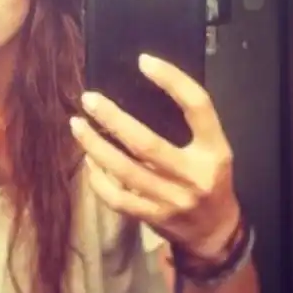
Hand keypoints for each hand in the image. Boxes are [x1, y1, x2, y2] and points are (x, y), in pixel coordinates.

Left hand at [70, 53, 240, 258]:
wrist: (215, 232)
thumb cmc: (208, 179)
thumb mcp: (211, 151)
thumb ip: (186, 127)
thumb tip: (136, 93)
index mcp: (214, 151)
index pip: (197, 107)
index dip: (172, 80)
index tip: (144, 61)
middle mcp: (194, 175)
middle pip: (147, 144)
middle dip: (113, 119)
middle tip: (89, 99)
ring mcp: (172, 200)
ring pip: (124, 171)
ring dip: (95, 146)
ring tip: (77, 125)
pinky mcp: (153, 218)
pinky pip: (117, 198)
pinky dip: (98, 179)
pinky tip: (88, 161)